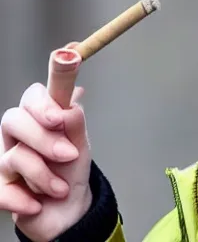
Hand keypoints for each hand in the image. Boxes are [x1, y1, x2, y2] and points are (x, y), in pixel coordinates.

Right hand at [0, 45, 92, 241]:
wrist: (69, 210)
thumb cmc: (72, 170)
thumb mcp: (81, 144)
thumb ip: (75, 121)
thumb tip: (72, 98)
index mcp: (42, 116)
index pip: (34, 95)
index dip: (41, 99)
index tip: (58, 117)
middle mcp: (20, 134)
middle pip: (13, 119)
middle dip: (43, 139)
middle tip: (69, 154)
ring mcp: (7, 159)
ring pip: (13, 155)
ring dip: (43, 175)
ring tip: (62, 188)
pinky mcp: (1, 187)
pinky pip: (2, 190)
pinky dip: (24, 200)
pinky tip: (39, 204)